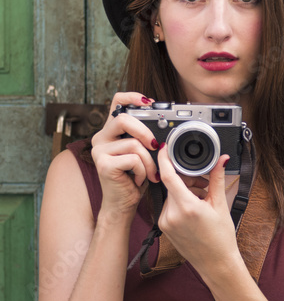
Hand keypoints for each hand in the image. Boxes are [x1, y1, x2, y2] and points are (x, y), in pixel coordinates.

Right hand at [90, 92, 160, 214]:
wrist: (123, 203)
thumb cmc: (135, 177)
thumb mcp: (143, 152)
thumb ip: (147, 137)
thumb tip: (166, 124)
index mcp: (111, 131)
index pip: (116, 102)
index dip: (132, 97)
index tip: (149, 101)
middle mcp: (101, 138)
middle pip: (123, 119)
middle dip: (145, 132)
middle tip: (155, 146)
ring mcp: (99, 151)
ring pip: (133, 144)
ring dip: (149, 161)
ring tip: (150, 173)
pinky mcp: (103, 164)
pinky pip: (133, 159)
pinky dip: (143, 170)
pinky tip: (139, 179)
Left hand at [155, 148, 242, 278]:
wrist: (215, 263)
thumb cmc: (220, 238)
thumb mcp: (220, 205)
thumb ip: (216, 179)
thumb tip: (221, 160)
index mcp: (186, 207)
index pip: (168, 176)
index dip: (165, 159)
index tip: (165, 148)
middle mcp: (171, 215)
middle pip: (172, 184)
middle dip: (186, 178)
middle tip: (203, 182)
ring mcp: (165, 222)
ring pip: (170, 195)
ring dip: (183, 190)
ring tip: (202, 197)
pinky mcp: (163, 227)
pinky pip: (168, 206)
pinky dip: (180, 201)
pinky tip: (194, 207)